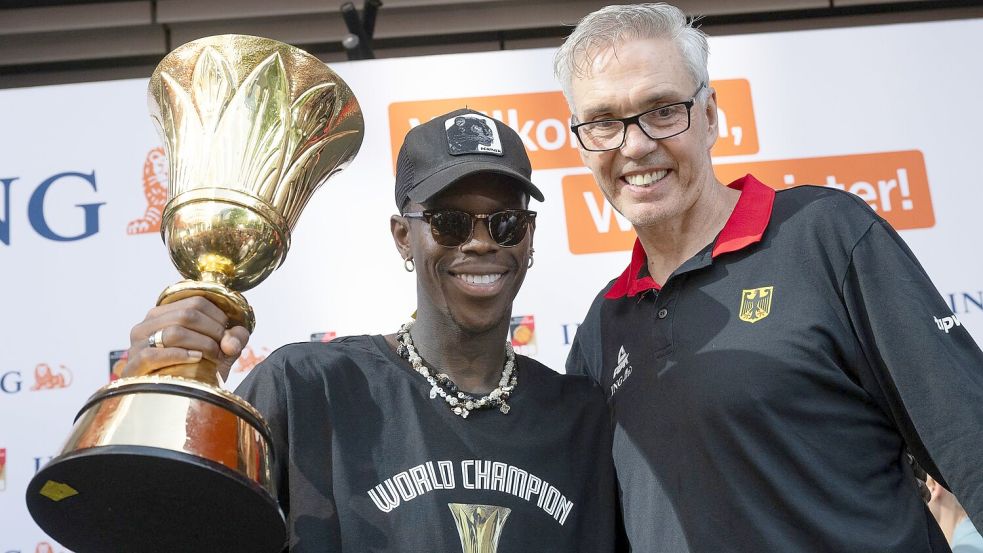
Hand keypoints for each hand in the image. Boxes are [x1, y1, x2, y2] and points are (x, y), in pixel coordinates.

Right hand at [124, 296, 250, 380]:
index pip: (196, 301)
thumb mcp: (221, 350)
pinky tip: (195, 359)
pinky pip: (153, 354)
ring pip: (173, 331)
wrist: (175, 399)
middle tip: (222, 349)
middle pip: (187, 314)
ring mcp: (138, 344)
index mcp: (166, 313)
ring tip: (212, 356)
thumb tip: (231, 341)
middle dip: (212, 332)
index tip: (227, 336)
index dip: (218, 317)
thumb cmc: (197, 370)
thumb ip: (235, 338)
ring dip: (201, 344)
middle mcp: (148, 323)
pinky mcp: (134, 364)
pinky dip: (179, 355)